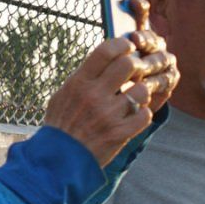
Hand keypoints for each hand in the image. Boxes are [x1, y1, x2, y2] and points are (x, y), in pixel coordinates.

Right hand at [44, 15, 178, 165]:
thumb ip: (84, 76)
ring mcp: (108, 115)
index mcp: (79, 83)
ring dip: (143, 91)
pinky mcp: (120, 134)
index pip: (105, 51)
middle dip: (137, 65)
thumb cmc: (62, 124)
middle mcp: (94, 96)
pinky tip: (135, 116)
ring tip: (136, 97)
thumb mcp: (64, 94)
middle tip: (138, 71)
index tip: (129, 46)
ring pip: (142, 90)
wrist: (59, 159)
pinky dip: (143, 114)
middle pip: (129, 65)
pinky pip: (145, 115)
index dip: (122, 44)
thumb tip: (104, 57)